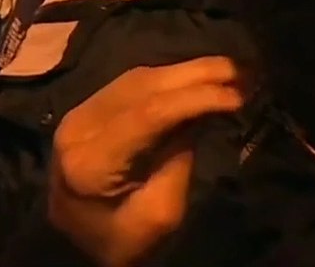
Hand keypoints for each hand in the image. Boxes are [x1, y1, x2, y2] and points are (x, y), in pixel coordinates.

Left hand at [48, 57, 242, 266]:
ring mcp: (79, 114)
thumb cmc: (120, 240)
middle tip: (244, 69)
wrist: (71, 245)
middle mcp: (80, 127)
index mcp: (92, 161)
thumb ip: (179, 162)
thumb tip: (203, 114)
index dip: (196, 97)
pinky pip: (130, 84)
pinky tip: (196, 78)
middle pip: (142, 86)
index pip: (149, 114)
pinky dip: (167, 78)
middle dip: (197, 73)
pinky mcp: (86, 111)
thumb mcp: (159, 213)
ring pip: (137, 78)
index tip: (238, 95)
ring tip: (228, 70)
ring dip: (185, 71)